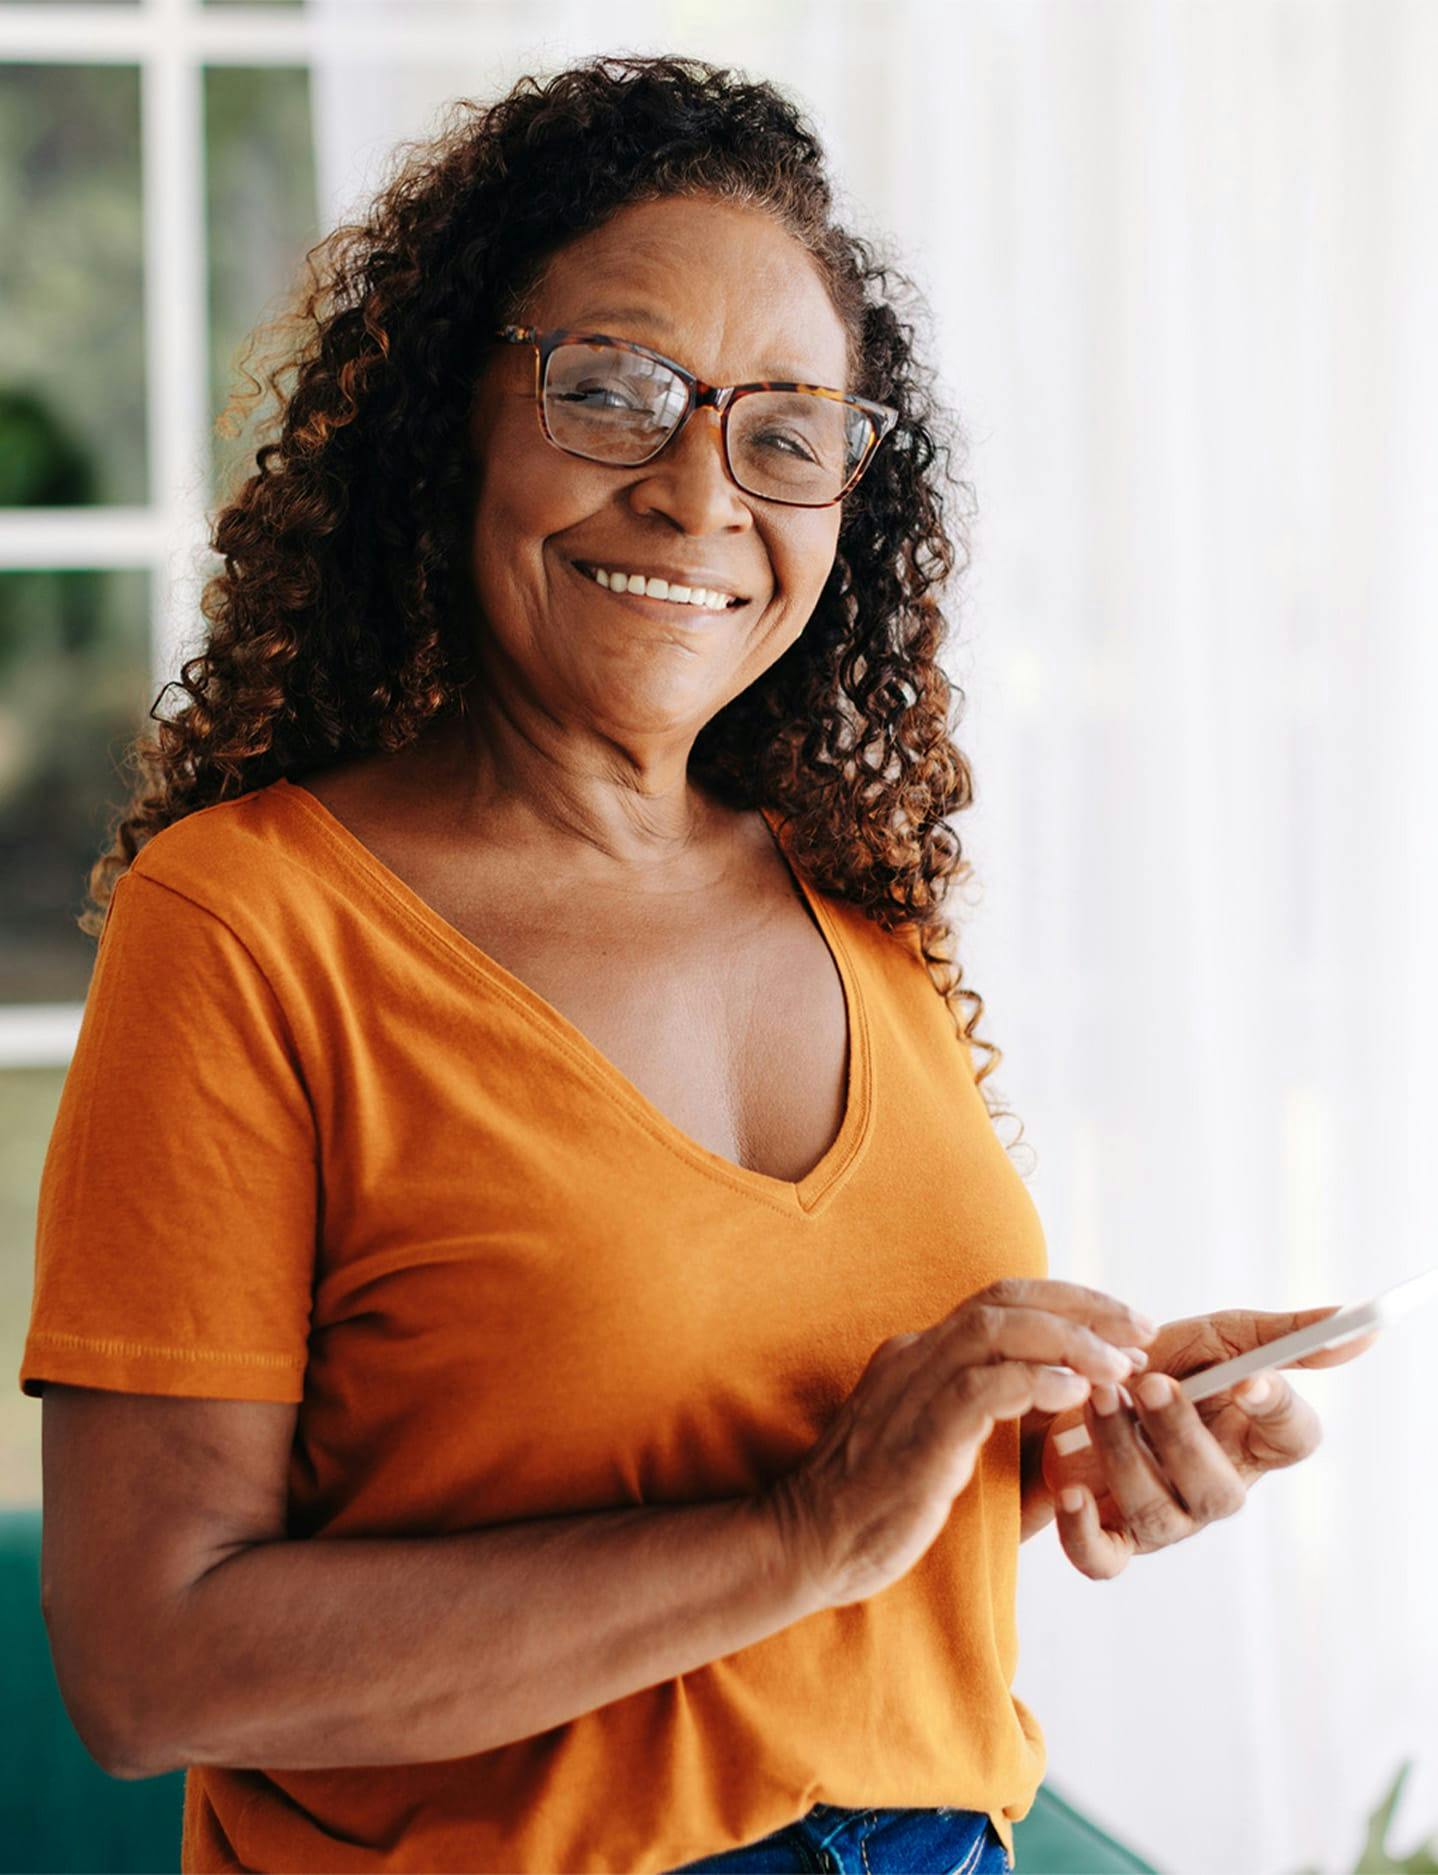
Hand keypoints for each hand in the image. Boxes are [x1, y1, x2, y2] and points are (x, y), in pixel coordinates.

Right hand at [762, 1278, 1156, 1610]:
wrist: (807, 1543)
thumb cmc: (881, 1508)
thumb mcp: (952, 1455)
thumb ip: (1007, 1435)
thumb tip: (1083, 1432)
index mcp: (923, 1354)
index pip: (1004, 1300)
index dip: (1071, 1303)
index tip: (1125, 1327)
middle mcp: (916, 1354)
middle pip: (1008, 1299)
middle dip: (1084, 1308)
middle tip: (1141, 1331)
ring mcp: (912, 1388)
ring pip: (997, 1330)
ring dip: (1070, 1342)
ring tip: (1118, 1366)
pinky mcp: (918, 1433)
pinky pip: (982, 1388)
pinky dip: (1034, 1381)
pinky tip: (1074, 1394)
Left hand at [1032, 1304, 1379, 1578]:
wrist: (1069, 1384)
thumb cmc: (1159, 1363)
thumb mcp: (1219, 1338)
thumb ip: (1284, 1337)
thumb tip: (1362, 1325)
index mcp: (1250, 1440)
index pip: (1292, 1438)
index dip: (1276, 1412)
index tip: (1248, 1377)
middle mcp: (1213, 1488)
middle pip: (1219, 1490)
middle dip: (1182, 1436)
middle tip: (1149, 1383)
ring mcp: (1163, 1519)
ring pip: (1157, 1512)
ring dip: (1124, 1453)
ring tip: (1098, 1397)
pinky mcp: (1108, 1536)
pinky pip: (1103, 1558)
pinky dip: (1085, 1532)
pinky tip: (1072, 1489)